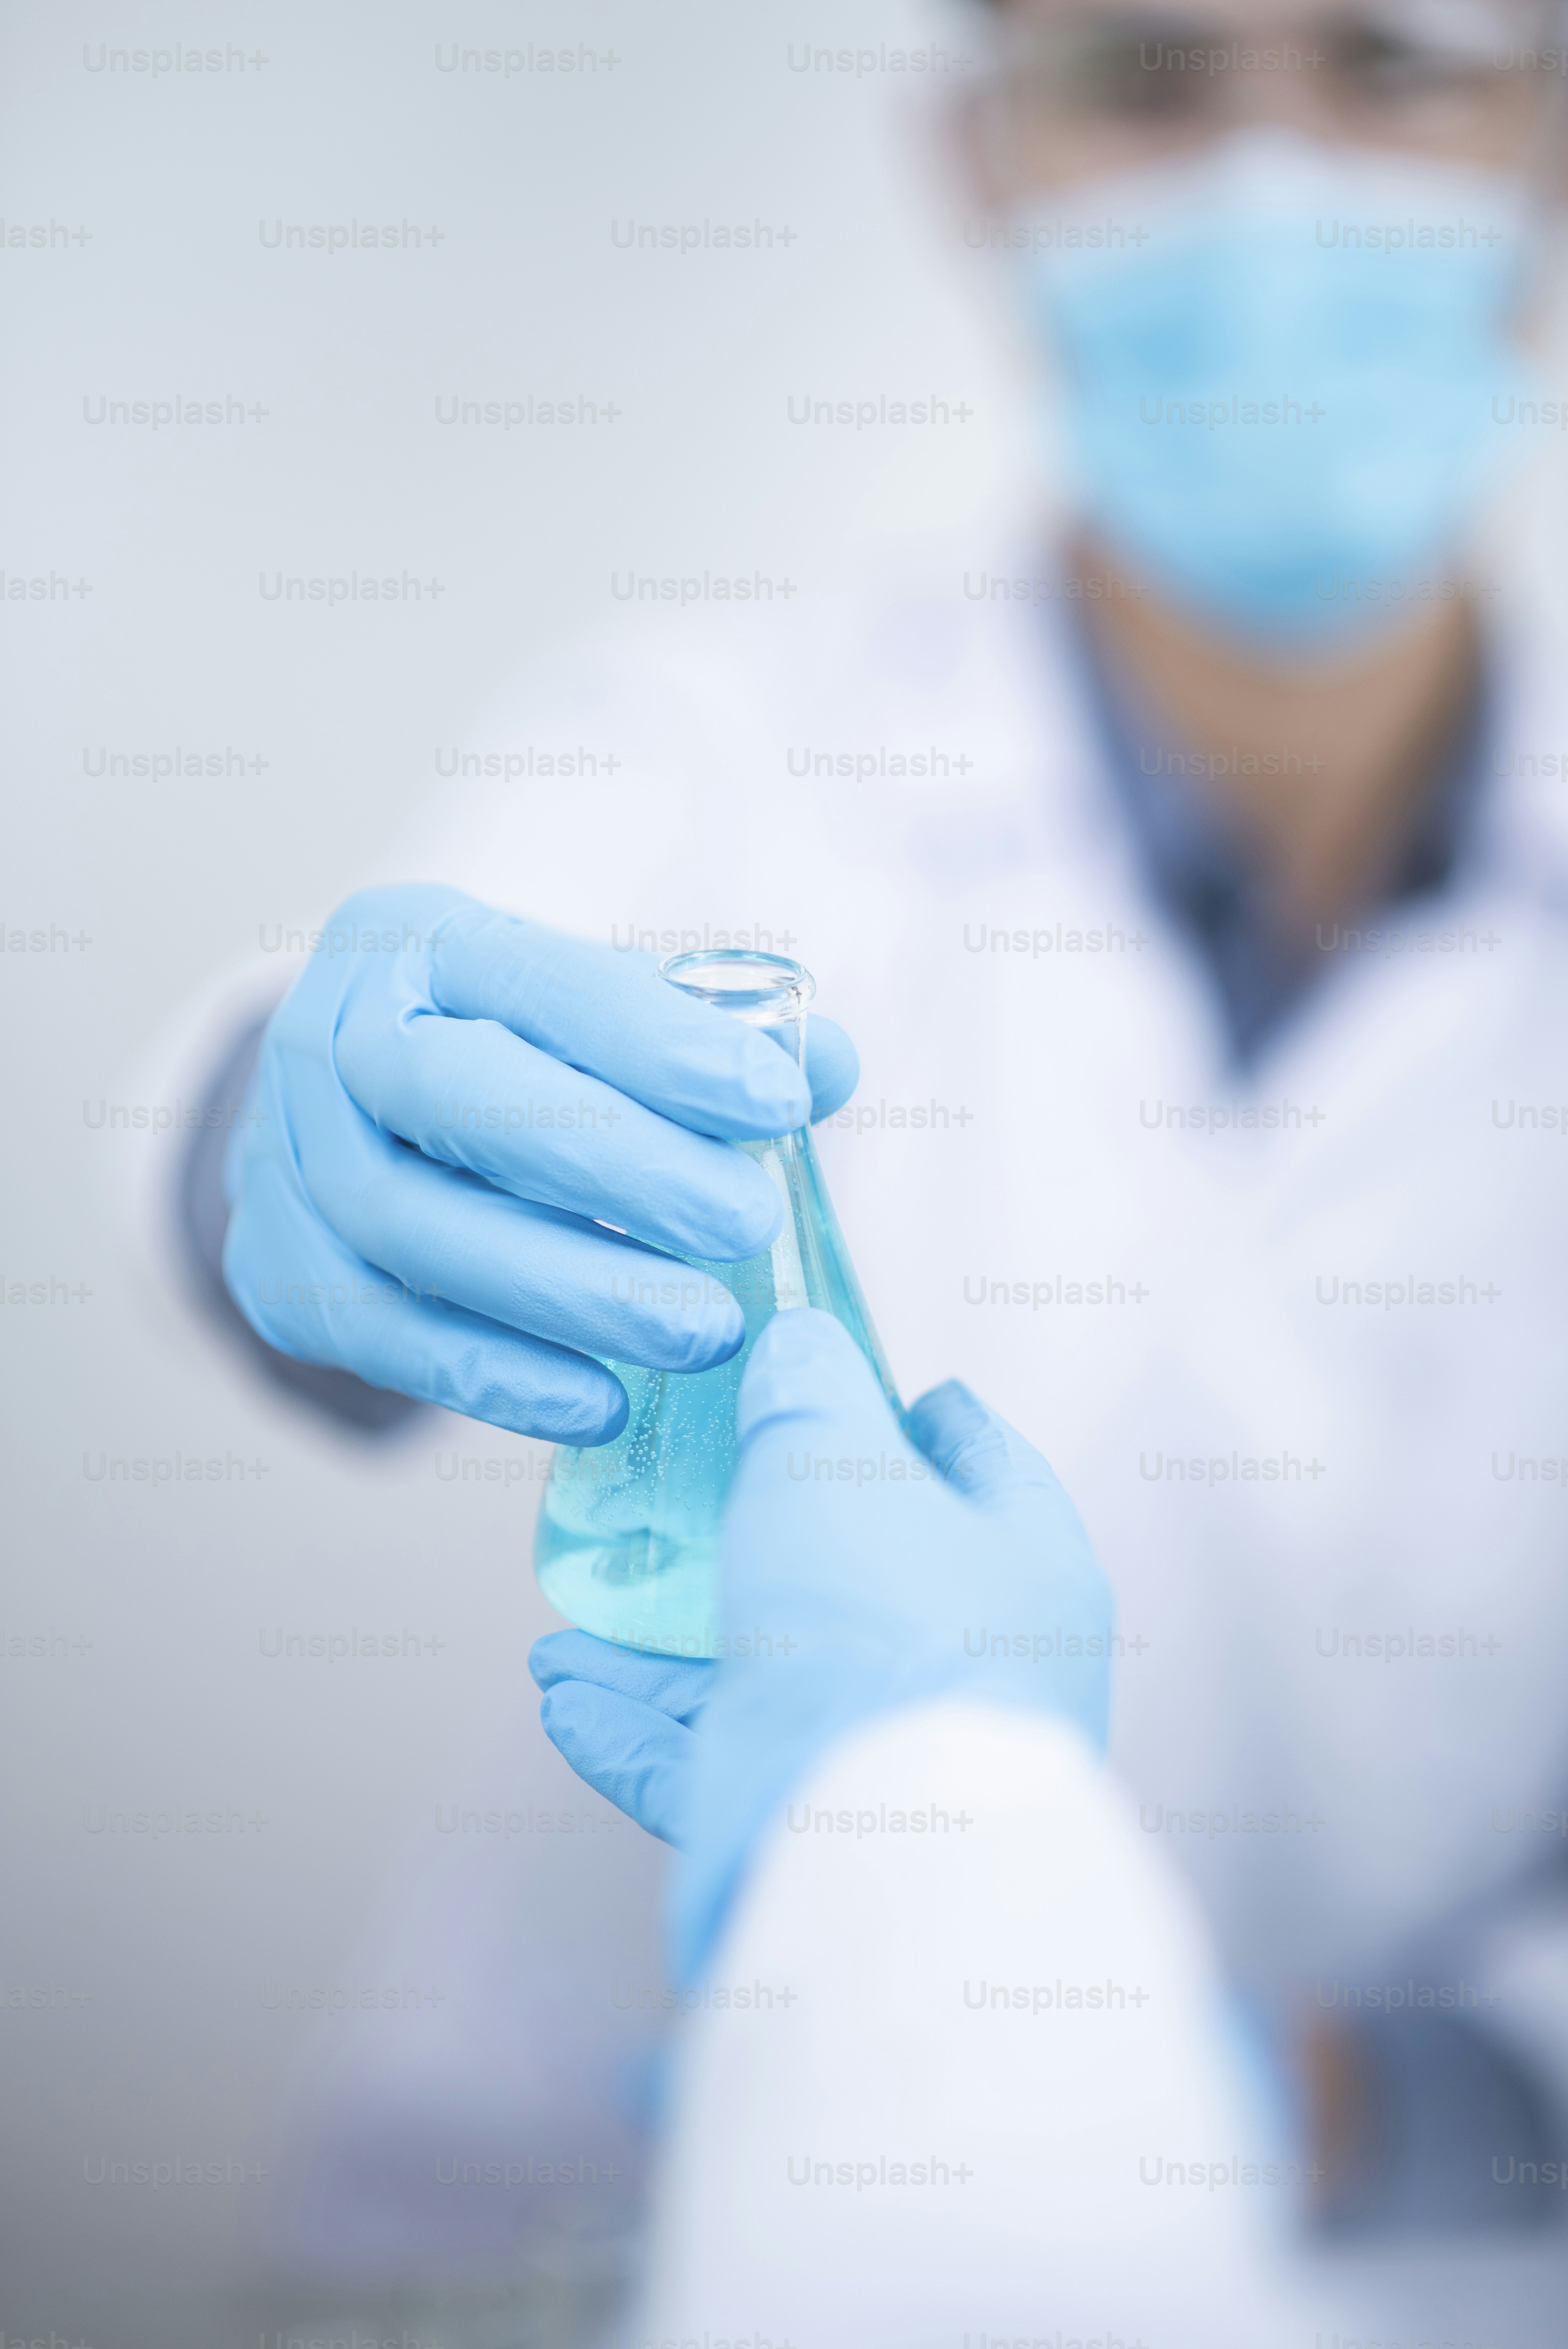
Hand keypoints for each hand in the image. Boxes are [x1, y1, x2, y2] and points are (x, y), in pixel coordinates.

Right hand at [221, 884, 856, 1438]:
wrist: (347, 1119)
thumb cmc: (509, 1057)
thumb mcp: (598, 1015)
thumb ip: (713, 1035)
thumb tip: (825, 1066)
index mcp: (422, 941)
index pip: (546, 982)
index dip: (663, 1043)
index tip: (778, 1105)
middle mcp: (332, 1034)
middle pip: (461, 1099)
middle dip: (612, 1166)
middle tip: (745, 1225)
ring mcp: (288, 1156)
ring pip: (415, 1228)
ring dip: (569, 1289)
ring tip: (703, 1332)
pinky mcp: (274, 1271)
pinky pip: (384, 1334)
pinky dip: (495, 1378)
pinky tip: (602, 1403)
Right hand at [532, 1309, 1112, 1973]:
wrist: (872, 1851)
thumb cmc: (882, 1632)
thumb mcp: (835, 1463)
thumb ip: (812, 1395)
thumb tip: (801, 1344)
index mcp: (1022, 1566)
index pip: (982, 1459)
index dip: (921, 1411)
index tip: (868, 1382)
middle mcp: (972, 1665)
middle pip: (858, 1579)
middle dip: (757, 1545)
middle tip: (679, 1509)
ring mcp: (893, 1757)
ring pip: (766, 1684)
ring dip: (657, 1660)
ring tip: (569, 1632)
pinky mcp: (813, 1831)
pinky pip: (711, 1774)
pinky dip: (634, 1737)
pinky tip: (562, 1701)